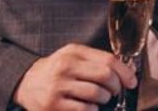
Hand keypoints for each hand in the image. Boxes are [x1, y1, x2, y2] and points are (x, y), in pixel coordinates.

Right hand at [13, 43, 136, 110]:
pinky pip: (84, 109)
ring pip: (96, 94)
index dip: (125, 72)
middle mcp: (65, 68)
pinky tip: (89, 106)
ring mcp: (58, 87)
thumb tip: (128, 69)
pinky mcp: (52, 106)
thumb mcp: (74, 56)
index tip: (131, 81)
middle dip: (117, 86)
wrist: (26, 83)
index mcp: (73, 53)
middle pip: (105, 76)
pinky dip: (92, 109)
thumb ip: (98, 60)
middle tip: (116, 91)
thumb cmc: (57, 69)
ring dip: (105, 98)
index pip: (108, 60)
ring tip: (102, 98)